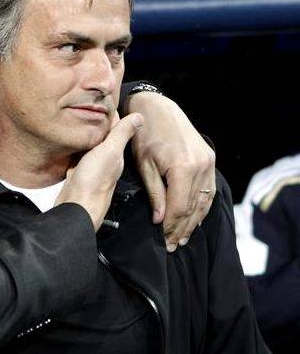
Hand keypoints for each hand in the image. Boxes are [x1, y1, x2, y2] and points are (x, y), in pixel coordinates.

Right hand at [56, 113, 143, 230]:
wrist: (76, 207)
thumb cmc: (93, 181)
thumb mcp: (110, 152)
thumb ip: (122, 134)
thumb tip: (140, 116)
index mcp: (115, 153)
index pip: (116, 128)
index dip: (112, 114)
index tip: (107, 99)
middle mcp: (105, 160)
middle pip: (103, 137)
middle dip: (99, 122)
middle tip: (91, 105)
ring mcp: (91, 167)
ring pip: (91, 146)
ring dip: (88, 134)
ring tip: (80, 118)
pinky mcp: (78, 174)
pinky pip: (78, 156)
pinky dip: (77, 147)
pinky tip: (71, 142)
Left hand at [128, 92, 215, 250]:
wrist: (159, 109)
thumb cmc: (145, 135)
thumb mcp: (144, 164)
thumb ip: (154, 192)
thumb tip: (159, 219)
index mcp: (182, 168)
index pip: (178, 206)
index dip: (170, 225)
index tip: (162, 239)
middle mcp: (200, 166)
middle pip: (192, 207)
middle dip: (181, 228)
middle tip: (171, 245)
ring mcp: (208, 162)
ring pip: (203, 200)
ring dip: (193, 221)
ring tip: (182, 238)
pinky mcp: (210, 159)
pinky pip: (208, 189)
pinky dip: (202, 206)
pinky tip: (194, 219)